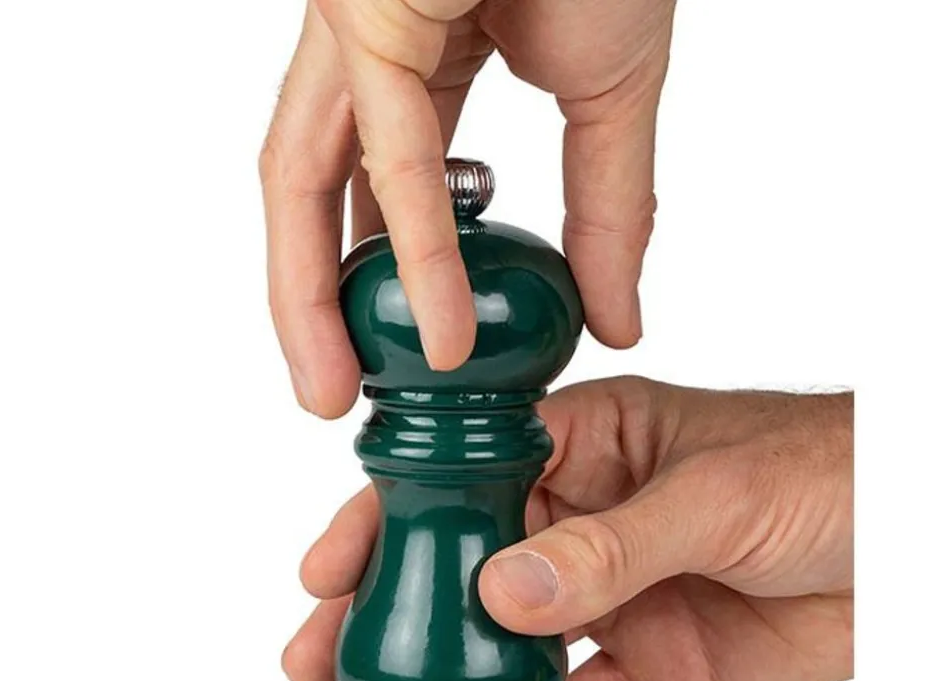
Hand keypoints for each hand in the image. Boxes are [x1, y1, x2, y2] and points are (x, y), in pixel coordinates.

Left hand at [260, 0, 675, 415]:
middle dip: (319, 304)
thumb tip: (619, 319)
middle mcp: (369, 53)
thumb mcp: (614, 101)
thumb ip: (608, 215)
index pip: (384, 193)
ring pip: (306, 182)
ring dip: (314, 297)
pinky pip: (390, 155)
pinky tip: (438, 332)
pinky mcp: (370, 13)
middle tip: (336, 397)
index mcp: (422, 65)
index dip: (385, 276)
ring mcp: (357, 28)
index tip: (404, 350)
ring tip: (332, 392)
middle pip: (316, 200)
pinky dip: (418, 250)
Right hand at [283, 378, 853, 680]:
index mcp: (590, 445)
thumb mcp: (718, 493)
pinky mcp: (652, 659)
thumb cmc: (832, 472)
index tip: (330, 566)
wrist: (917, 549)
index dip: (392, 518)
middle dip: (389, 610)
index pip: (467, 476)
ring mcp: (612, 593)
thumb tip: (506, 588)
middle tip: (316, 658)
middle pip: (464, 565)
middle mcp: (586, 517)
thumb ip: (614, 546)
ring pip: (504, 642)